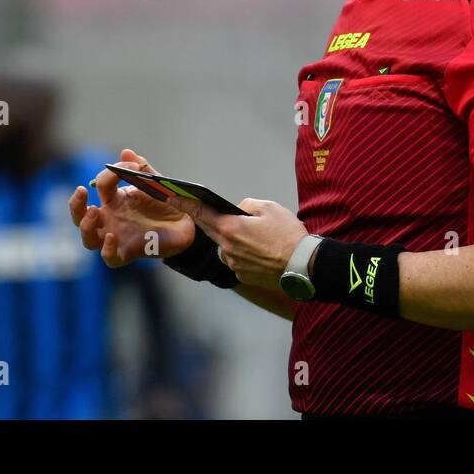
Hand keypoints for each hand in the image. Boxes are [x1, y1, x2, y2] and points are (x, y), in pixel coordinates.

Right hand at [69, 148, 195, 267]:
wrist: (187, 224)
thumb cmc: (167, 203)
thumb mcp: (156, 183)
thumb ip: (142, 169)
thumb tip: (126, 151)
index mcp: (115, 200)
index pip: (101, 186)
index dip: (111, 174)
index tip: (134, 168)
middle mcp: (110, 219)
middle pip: (80, 216)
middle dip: (75, 204)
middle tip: (81, 191)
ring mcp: (117, 237)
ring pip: (88, 239)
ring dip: (86, 227)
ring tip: (94, 212)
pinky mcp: (128, 252)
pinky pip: (110, 258)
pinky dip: (107, 250)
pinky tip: (112, 238)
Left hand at [163, 194, 307, 290]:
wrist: (303, 265)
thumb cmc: (288, 234)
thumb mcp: (270, 208)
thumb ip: (247, 206)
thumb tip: (238, 211)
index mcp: (230, 228)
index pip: (201, 213)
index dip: (184, 204)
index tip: (171, 197)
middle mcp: (227, 248)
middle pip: (210, 230)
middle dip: (207, 219)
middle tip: (206, 211)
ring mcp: (233, 264)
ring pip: (225, 246)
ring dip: (231, 238)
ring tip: (255, 236)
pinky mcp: (243, 275)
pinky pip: (236, 260)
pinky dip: (244, 253)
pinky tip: (261, 250)